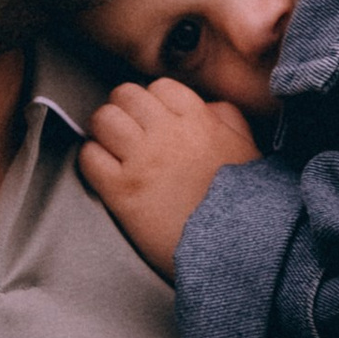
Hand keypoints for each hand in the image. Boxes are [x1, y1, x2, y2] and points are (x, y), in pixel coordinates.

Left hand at [80, 77, 260, 276]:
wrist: (233, 250)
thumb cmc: (245, 205)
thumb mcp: (248, 151)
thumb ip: (228, 119)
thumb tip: (208, 107)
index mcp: (199, 121)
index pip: (160, 87)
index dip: (152, 101)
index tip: (152, 116)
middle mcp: (167, 134)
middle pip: (125, 95)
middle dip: (123, 109)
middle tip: (126, 128)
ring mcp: (142, 161)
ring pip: (103, 119)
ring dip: (103, 130)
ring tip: (111, 146)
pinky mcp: (122, 191)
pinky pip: (90, 157)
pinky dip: (91, 159)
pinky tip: (103, 170)